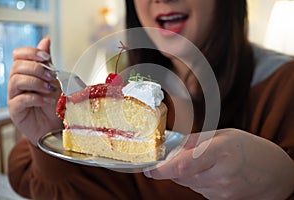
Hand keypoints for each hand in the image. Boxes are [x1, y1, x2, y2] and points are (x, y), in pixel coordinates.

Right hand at [8, 36, 62, 144]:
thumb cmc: (53, 103)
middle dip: (37, 69)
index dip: (31, 52)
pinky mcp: (15, 110)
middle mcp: (16, 82)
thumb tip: (45, 40)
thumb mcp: (54, 80)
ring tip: (50, 90)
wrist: (55, 126)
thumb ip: (47, 62)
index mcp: (25, 72)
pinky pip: (20, 99)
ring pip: (17, 81)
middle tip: (52, 78)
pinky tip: (47, 101)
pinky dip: (36, 98)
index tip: (46, 57)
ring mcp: (14, 96)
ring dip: (37, 83)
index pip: (18, 54)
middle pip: (17, 66)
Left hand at [144, 129, 293, 199]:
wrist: (274, 172)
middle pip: (181, 175)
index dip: (162, 169)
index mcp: (221, 151)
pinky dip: (195, 180)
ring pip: (187, 183)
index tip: (149, 169)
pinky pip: (197, 189)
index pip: (184, 165)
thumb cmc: (248, 148)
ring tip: (201, 161)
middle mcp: (221, 174)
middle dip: (172, 166)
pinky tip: (209, 172)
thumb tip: (169, 146)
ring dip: (184, 173)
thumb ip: (195, 141)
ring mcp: (222, 191)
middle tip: (175, 156)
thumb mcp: (223, 134)